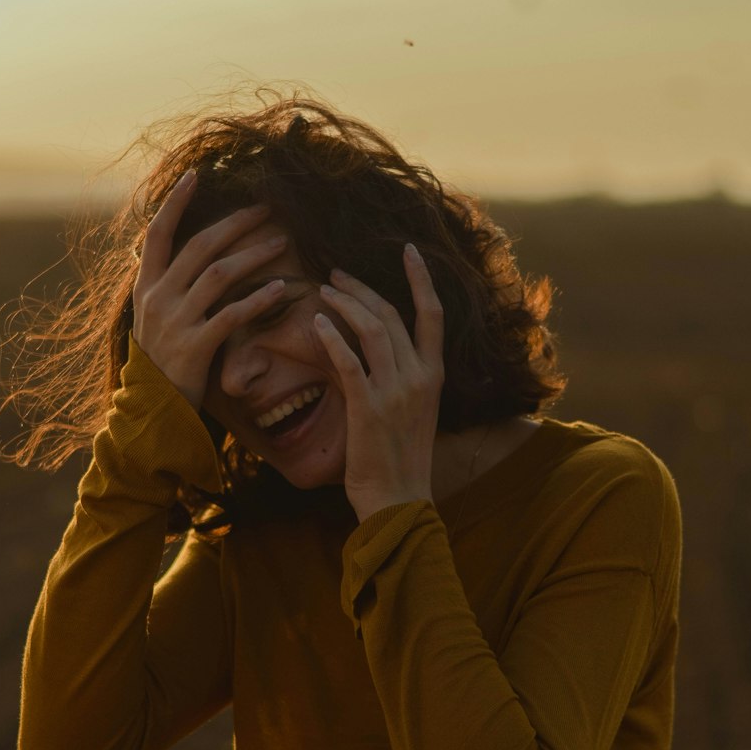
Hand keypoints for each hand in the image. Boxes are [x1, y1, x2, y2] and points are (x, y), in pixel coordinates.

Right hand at [131, 170, 288, 413]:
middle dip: (236, 223)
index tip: (197, 175)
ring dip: (254, 254)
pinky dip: (259, 300)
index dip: (177, 202)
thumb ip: (165, 284)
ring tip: (282, 242)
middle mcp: (158, 298)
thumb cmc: (161, 359)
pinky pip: (233, 316)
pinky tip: (281, 289)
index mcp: (146, 286)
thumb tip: (177, 251)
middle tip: (266, 207)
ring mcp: (176, 322)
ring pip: (220, 275)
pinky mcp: (195, 347)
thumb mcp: (151, 316)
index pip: (158, 233)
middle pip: (201, 246)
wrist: (152, 408)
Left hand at [314, 245, 444, 521]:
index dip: (421, 278)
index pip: (432, 313)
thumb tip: (372, 349)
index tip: (408, 250)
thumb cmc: (399, 459)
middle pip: (392, 314)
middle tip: (335, 272)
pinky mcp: (369, 407)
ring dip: (345, 303)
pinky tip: (316, 323)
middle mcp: (419, 377)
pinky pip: (349, 361)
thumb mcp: (412, 411)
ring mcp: (395, 391)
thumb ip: (399, 377)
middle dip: (362, 287)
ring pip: (371, 329)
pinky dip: (332, 337)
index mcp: (433, 374)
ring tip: (323, 290)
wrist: (399, 499)